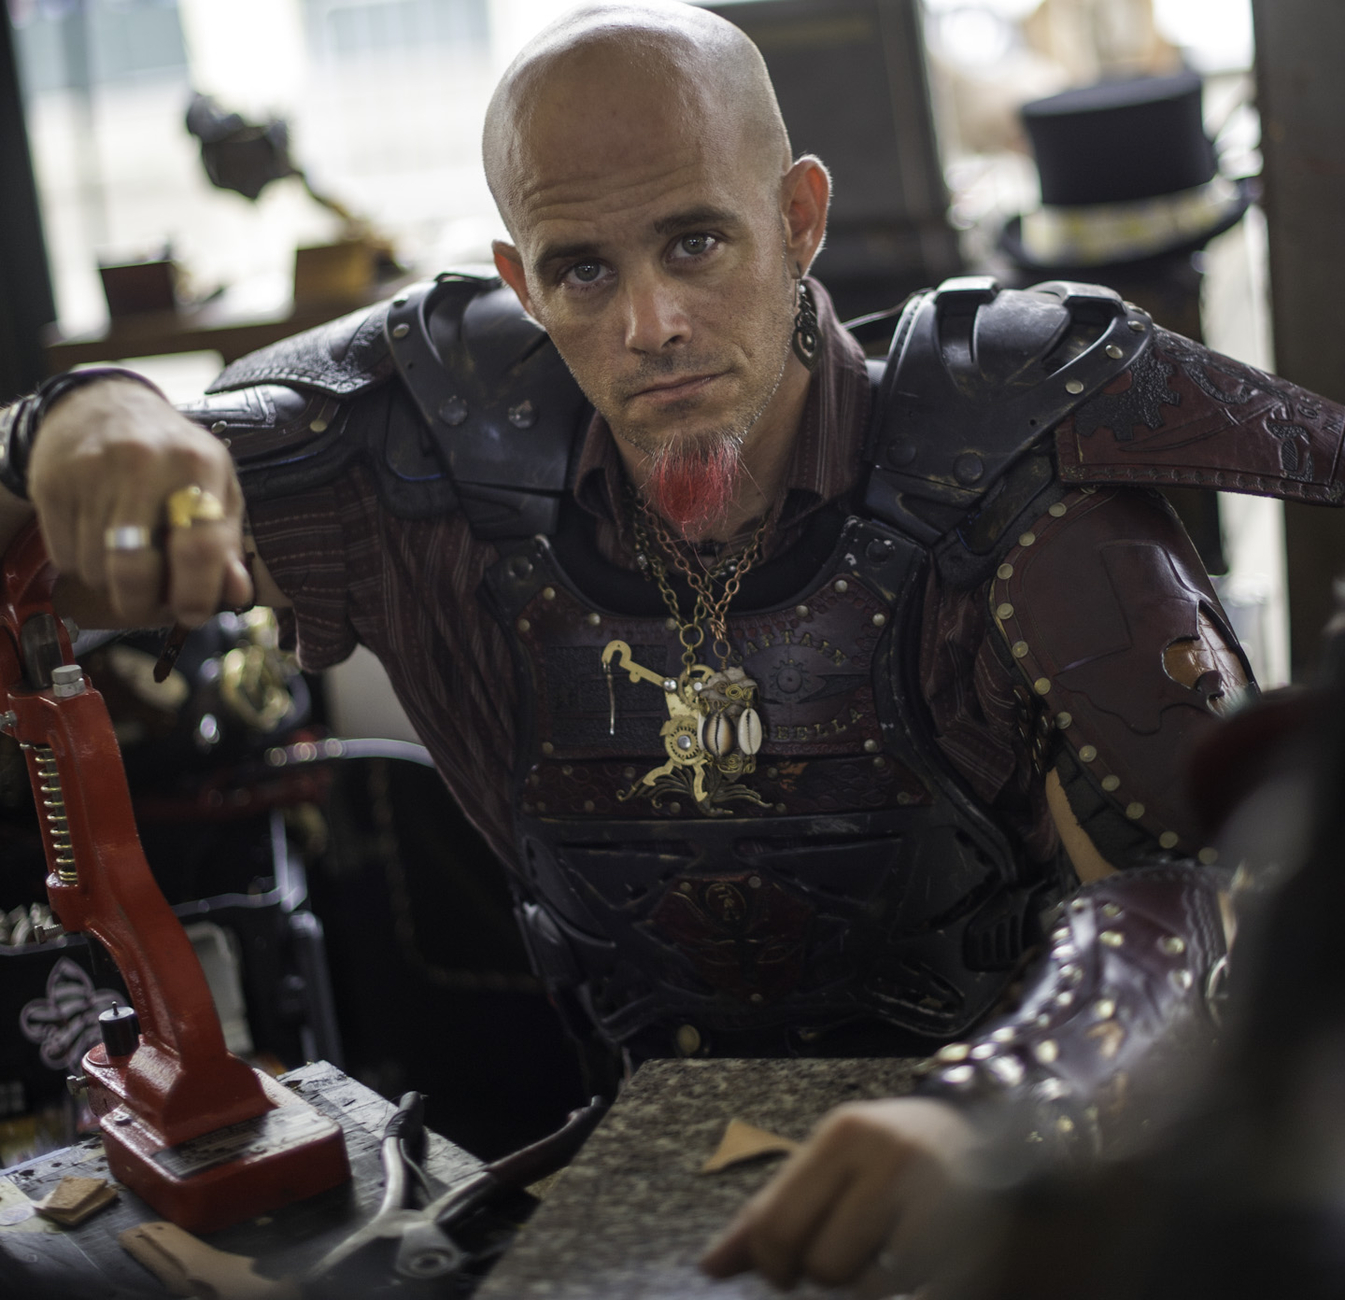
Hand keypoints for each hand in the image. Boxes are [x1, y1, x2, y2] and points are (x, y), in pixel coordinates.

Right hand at [27, 378, 251, 626]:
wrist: (100, 406)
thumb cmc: (172, 458)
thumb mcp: (215, 486)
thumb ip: (228, 543)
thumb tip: (237, 595)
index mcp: (198, 464)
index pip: (200, 548)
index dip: (197, 594)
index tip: (193, 615)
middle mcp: (145, 463)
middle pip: (136, 568)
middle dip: (143, 605)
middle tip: (151, 607)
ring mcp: (93, 472)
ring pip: (97, 570)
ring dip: (113, 585)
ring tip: (128, 561)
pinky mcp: (53, 483)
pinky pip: (65, 557)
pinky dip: (83, 567)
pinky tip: (98, 543)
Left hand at [700, 1096, 979, 1290]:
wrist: (988, 1140)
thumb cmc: (887, 1157)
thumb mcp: (827, 1164)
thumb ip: (770, 1212)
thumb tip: (709, 1268)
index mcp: (845, 1133)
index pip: (776, 1225)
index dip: (772, 1263)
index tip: (784, 1267)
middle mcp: (891, 1159)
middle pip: (822, 1266)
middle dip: (819, 1272)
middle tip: (838, 1253)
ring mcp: (937, 1201)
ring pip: (866, 1288)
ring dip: (863, 1283)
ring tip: (880, 1250)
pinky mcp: (970, 1244)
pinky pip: (908, 1292)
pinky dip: (901, 1288)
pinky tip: (912, 1260)